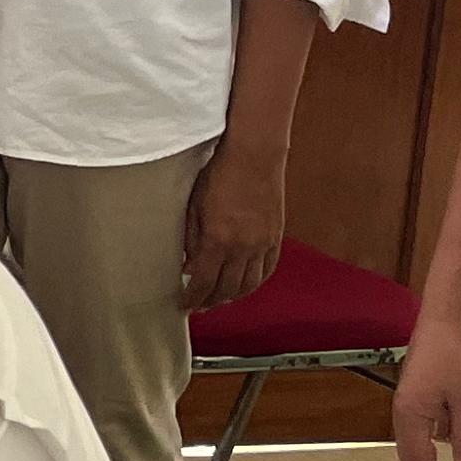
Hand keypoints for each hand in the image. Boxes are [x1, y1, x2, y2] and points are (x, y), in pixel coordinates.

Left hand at [181, 144, 285, 312]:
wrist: (254, 155)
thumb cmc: (220, 174)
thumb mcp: (193, 206)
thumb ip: (191, 239)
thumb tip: (187, 264)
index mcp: (217, 240)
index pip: (203, 282)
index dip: (192, 299)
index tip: (184, 305)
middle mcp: (242, 247)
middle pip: (227, 289)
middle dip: (211, 301)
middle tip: (200, 305)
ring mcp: (262, 244)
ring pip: (249, 285)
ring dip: (233, 296)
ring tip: (220, 298)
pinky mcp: (275, 237)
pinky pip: (267, 270)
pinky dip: (255, 282)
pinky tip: (245, 284)